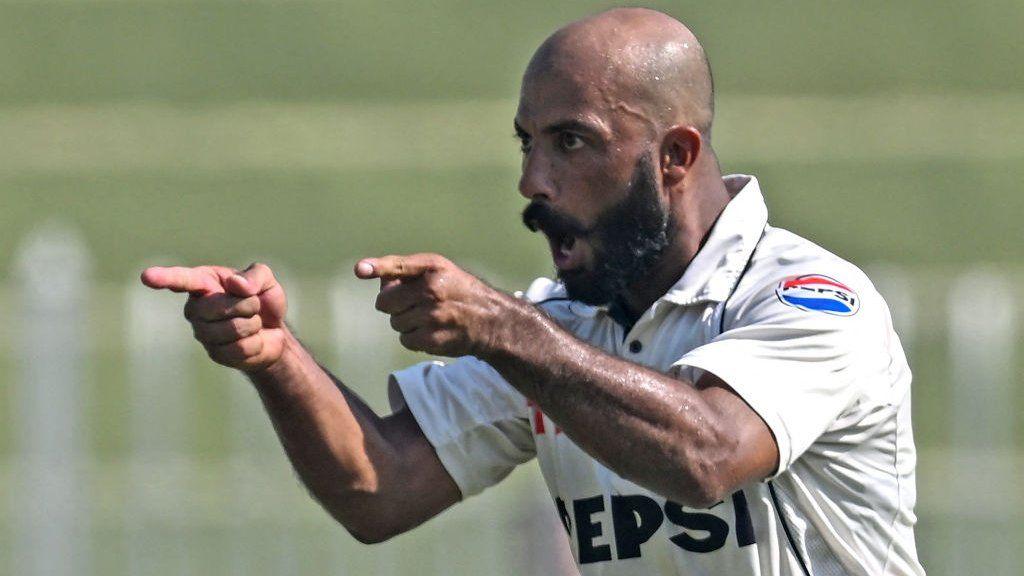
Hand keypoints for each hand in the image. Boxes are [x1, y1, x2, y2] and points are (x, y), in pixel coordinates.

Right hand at [140, 263, 288, 371]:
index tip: (147, 276)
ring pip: (231, 329)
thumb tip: (236, 285)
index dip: (165, 278)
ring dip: (252, 324)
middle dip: (247, 305)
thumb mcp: (266, 280)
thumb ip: (255, 276)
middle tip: (254, 305)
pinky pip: (239, 348)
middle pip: (217, 308)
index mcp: (204, 283)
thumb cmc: (262, 299)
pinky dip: (256, 343)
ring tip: (252, 322)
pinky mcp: (215, 354)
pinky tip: (252, 339)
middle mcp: (196, 308)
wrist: (274, 331)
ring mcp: (203, 333)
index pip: (182, 280)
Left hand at [355, 253, 513, 357]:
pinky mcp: (433, 339)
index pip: (398, 266)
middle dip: (393, 305)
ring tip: (429, 318)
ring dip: (405, 323)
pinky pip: (405, 340)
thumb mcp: (439, 270)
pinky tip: (432, 331)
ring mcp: (433, 316)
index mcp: (433, 268)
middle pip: (385, 302)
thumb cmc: (458, 291)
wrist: (491, 320)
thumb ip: (404, 270)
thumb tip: (369, 273)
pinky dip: (414, 338)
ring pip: (395, 323)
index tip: (359, 269)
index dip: (377, 267)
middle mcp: (433, 290)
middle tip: (414, 304)